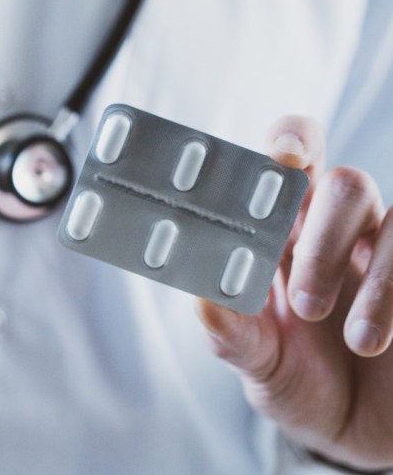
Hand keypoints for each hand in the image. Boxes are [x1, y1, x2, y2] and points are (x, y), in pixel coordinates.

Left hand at [196, 116, 392, 470]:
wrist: (358, 434)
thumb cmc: (301, 384)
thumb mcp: (260, 367)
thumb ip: (233, 337)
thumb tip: (201, 303)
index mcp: (282, 237)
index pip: (288, 165)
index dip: (290, 142)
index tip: (283, 156)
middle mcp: (337, 234)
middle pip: (343, 184)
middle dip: (323, 236)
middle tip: (305, 302)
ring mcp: (387, 255)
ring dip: (376, 280)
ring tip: (356, 341)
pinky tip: (375, 340)